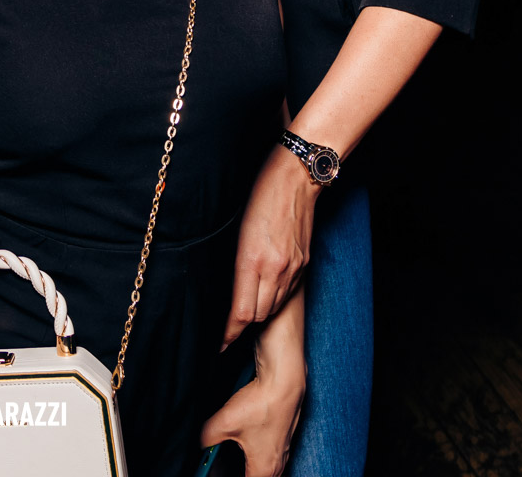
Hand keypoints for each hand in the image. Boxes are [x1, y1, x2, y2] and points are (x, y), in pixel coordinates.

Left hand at [200, 359, 306, 476]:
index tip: (211, 471)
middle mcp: (276, 465)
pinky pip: (267, 457)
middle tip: (216, 464)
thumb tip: (201, 443)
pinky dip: (253, 455)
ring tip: (224, 455)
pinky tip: (242, 441)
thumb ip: (207, 438)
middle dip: (232, 472)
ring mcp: (282, 452)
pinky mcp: (283, 439)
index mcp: (263, 470)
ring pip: (261, 469)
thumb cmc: (261, 405)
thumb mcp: (224, 423)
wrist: (284, 383)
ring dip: (243, 465)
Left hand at [222, 145, 315, 347]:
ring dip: (257, 312)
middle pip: (257, 315)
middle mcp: (275, 268)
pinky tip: (264, 293)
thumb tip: (219, 284)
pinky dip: (274, 297)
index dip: (228, 333)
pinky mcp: (304, 262)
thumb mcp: (236, 227)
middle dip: (240, 326)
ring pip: (273, 306)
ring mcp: (293, 267)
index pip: (240, 312)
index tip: (217, 345)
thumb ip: (233, 260)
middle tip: (223, 332)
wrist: (297, 176)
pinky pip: (287, 291)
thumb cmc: (259, 193)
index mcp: (252, 260)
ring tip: (241, 317)